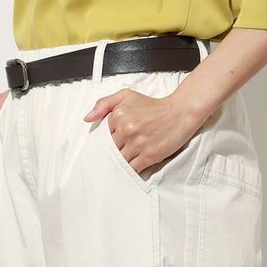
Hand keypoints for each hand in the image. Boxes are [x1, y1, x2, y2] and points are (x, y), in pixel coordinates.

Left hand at [84, 88, 198, 174]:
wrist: (179, 113)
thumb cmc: (152, 106)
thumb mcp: (126, 96)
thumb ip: (104, 104)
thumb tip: (88, 119)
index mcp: (118, 115)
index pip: (103, 135)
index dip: (107, 140)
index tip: (112, 142)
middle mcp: (127, 129)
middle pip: (110, 149)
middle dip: (112, 152)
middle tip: (115, 154)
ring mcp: (138, 144)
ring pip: (120, 160)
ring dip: (120, 163)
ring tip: (123, 161)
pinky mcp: (149, 155)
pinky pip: (133, 168)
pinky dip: (130, 170)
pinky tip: (131, 167)